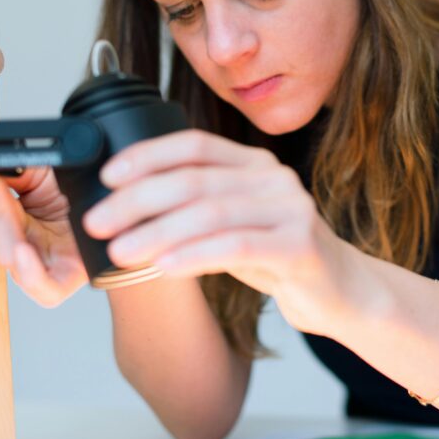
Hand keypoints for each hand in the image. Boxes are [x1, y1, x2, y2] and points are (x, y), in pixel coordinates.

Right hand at [0, 143, 87, 306]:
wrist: (128, 215)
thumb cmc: (86, 198)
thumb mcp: (48, 172)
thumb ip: (16, 167)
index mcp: (12, 220)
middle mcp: (21, 244)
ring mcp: (40, 265)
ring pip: (6, 252)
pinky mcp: (64, 281)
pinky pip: (42, 288)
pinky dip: (28, 272)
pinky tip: (21, 250)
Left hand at [82, 129, 356, 333]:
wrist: (340, 292)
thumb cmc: (278, 257)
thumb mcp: (234, 224)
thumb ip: (196, 209)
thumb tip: (123, 208)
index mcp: (254, 164)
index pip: (193, 146)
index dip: (146, 156)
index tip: (106, 177)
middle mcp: (274, 178)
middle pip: (194, 180)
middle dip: (138, 201)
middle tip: (98, 221)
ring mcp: (292, 210)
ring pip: (211, 214)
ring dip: (157, 232)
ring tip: (120, 250)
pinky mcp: (301, 246)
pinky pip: (238, 246)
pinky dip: (194, 255)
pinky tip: (164, 266)